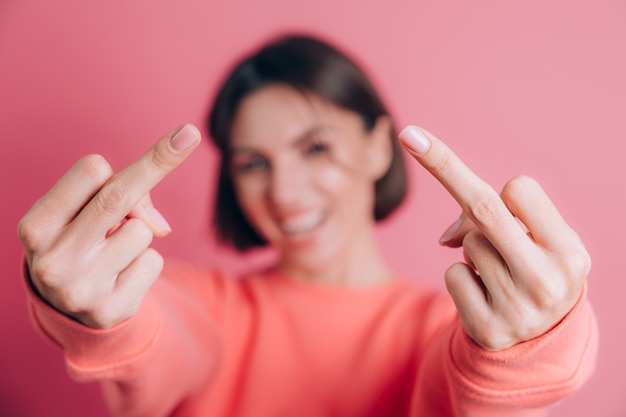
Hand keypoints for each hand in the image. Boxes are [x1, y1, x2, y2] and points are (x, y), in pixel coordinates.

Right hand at [18, 124, 200, 328]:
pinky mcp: (110, 310)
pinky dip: (145, 263)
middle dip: (158, 161)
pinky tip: (120, 276)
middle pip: (118, 196)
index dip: (125, 162)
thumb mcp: (79, 217)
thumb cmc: (78, 243)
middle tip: (190, 133)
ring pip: (143, 231)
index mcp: (36, 227)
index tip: (174, 137)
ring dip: (138, 235)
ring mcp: (81, 289)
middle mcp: (52, 260)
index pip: (92, 171)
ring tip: (111, 252)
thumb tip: (159, 227)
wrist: (67, 308)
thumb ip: (117, 200)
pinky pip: (153, 262)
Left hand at [398, 126, 589, 350]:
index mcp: (569, 252)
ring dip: (474, 248)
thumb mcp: (537, 242)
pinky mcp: (489, 329)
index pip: (521, 190)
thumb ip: (498, 220)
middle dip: (443, 165)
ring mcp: (519, 310)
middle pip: (485, 208)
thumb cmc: (536, 269)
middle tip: (409, 135)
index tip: (432, 142)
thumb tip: (447, 238)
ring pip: (467, 243)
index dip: (497, 181)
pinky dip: (462, 277)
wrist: (542, 336)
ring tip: (500, 272)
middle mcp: (549, 282)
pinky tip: (486, 296)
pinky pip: (453, 274)